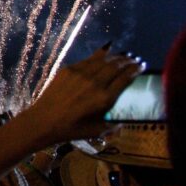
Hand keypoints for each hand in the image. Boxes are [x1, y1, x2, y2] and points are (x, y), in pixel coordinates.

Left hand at [27, 47, 142, 145]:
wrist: (43, 120)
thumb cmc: (71, 129)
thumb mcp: (96, 131)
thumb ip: (112, 126)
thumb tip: (122, 124)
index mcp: (104, 99)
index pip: (125, 79)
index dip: (135, 71)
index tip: (141, 67)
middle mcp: (95, 83)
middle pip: (116, 66)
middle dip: (128, 62)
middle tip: (135, 60)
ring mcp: (81, 74)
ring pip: (103, 60)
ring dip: (116, 57)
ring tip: (124, 56)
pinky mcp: (69, 69)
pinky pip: (88, 60)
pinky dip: (99, 55)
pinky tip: (105, 53)